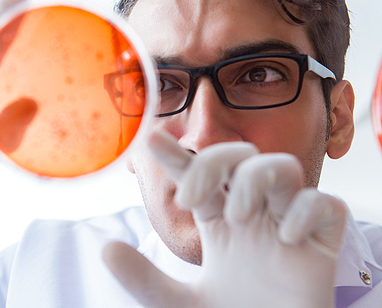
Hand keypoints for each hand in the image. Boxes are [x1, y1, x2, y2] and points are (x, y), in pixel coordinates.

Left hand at [103, 131, 346, 307]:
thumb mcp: (178, 304)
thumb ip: (144, 279)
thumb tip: (106, 249)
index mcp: (219, 220)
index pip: (199, 175)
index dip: (177, 155)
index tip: (151, 141)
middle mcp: (253, 214)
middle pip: (240, 155)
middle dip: (214, 161)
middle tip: (191, 200)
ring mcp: (287, 223)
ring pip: (282, 167)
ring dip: (256, 180)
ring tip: (238, 217)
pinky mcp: (321, 243)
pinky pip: (326, 206)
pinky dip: (305, 212)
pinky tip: (286, 240)